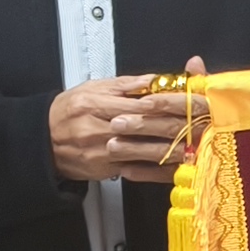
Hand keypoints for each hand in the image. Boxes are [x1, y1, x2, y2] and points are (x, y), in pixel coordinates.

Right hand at [51, 75, 195, 182]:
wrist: (43, 141)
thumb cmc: (70, 111)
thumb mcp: (95, 88)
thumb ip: (127, 85)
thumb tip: (156, 80)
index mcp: (98, 103)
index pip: (145, 103)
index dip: (174, 104)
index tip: (196, 103)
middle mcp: (101, 129)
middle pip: (151, 128)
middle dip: (182, 127)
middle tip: (206, 125)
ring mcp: (105, 152)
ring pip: (148, 152)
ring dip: (177, 150)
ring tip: (199, 145)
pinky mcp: (107, 170)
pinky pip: (139, 170)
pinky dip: (161, 170)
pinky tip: (178, 166)